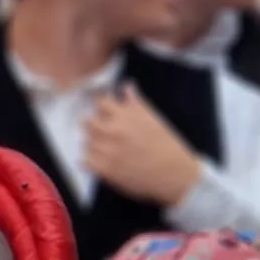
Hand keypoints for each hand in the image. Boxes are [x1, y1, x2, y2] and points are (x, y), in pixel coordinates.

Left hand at [85, 83, 202, 206]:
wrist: (174, 174)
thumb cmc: (166, 145)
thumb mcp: (153, 119)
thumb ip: (135, 103)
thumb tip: (127, 86)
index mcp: (126, 116)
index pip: (100, 103)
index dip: (101, 107)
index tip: (104, 112)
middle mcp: (114, 131)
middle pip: (87, 122)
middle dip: (93, 125)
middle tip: (103, 132)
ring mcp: (107, 151)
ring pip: (85, 142)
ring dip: (93, 144)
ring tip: (107, 149)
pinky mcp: (105, 169)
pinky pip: (85, 161)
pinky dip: (90, 161)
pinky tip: (102, 161)